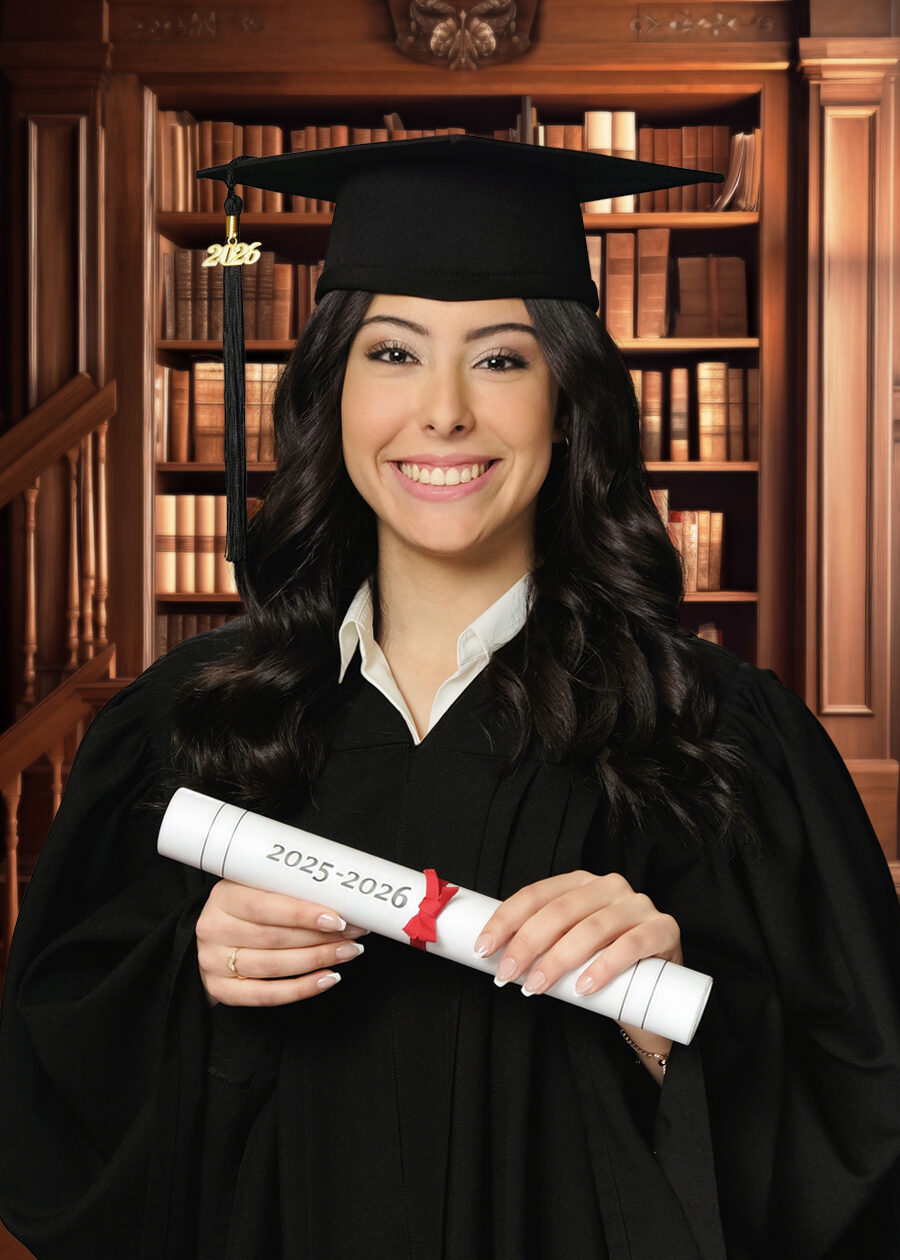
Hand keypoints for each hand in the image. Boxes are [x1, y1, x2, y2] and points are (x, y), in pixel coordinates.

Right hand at [196, 878, 367, 1006]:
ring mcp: (214, 962)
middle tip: (353, 934)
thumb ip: (287, 888)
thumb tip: (338, 894)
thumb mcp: (257, 886)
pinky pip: (267, 995)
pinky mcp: (222, 990)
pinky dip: (302, 988)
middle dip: (321, 937)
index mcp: (223, 897)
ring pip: (274, 966)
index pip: (265, 906)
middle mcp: (214, 929)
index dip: (303, 914)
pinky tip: (328, 978)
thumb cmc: (246, 906)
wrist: (216, 935)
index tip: (337, 918)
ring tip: (348, 952)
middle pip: (274, 938)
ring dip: (318, 960)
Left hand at [472, 869, 681, 1000]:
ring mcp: (640, 906)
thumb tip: (491, 957)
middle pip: (560, 911)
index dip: (506, 921)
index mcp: (581, 884)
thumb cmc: (603, 971)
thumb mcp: (567, 952)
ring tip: (536, 987)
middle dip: (527, 944)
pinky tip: (583, 987)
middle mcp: (610, 886)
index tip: (483, 949)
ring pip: (592, 928)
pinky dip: (604, 966)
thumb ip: (541, 946)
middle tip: (507, 976)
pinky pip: (632, 945)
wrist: (656, 997)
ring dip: (558, 960)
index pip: (536, 895)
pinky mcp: (665, 929)